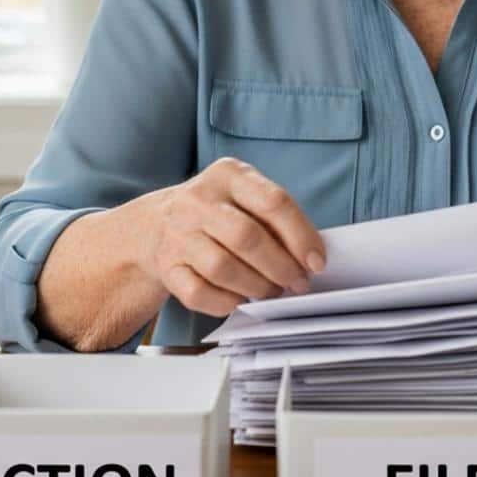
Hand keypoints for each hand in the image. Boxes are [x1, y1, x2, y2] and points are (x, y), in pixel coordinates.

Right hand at [141, 156, 327, 317]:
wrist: (158, 222)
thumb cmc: (220, 211)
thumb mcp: (246, 196)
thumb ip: (277, 219)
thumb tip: (309, 258)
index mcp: (229, 174)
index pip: (273, 202)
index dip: (301, 236)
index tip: (317, 262)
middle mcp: (198, 200)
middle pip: (247, 237)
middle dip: (281, 267)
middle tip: (298, 283)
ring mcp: (178, 233)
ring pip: (223, 268)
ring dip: (257, 287)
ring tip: (272, 291)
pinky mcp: (167, 266)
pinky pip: (200, 293)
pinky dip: (227, 302)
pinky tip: (241, 299)